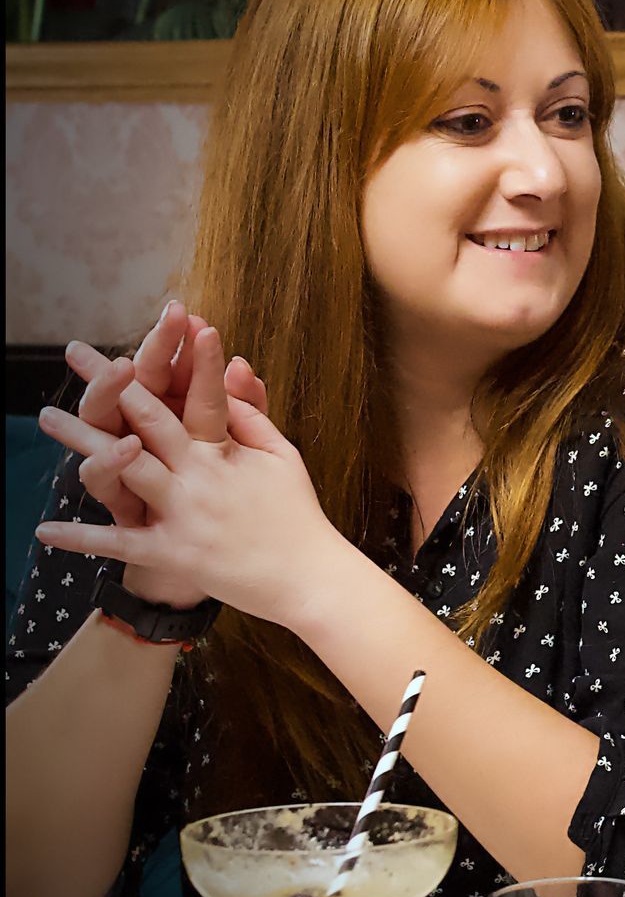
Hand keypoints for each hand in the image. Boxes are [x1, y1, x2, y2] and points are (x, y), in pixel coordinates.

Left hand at [35, 325, 340, 630]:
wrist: (308, 577)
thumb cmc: (298, 514)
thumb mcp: (283, 457)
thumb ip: (253, 417)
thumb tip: (235, 373)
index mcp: (227, 451)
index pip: (206, 394)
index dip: (195, 358)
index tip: (184, 319)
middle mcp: (201, 475)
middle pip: (147, 418)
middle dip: (110, 382)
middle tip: (78, 352)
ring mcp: (184, 512)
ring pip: (124, 467)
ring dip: (81, 442)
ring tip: (48, 417)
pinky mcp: (172, 551)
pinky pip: (118, 542)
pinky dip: (81, 537)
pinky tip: (45, 530)